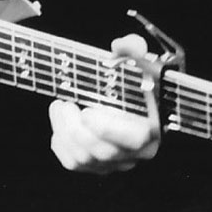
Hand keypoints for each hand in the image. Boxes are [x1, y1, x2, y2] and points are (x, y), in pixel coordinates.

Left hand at [48, 34, 159, 174]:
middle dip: (76, 128)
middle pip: (103, 152)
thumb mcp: (138, 60)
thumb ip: (133, 50)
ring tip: (60, 106)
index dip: (108, 129)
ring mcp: (117, 162)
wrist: (129, 95)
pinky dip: (60, 144)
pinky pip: (74, 164)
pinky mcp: (99, 165)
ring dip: (64, 133)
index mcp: (152, 127)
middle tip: (64, 103)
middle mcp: (136, 152)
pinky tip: (59, 123)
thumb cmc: (136, 78)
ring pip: (84, 159)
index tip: (87, 111)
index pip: (134, 139)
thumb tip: (123, 45)